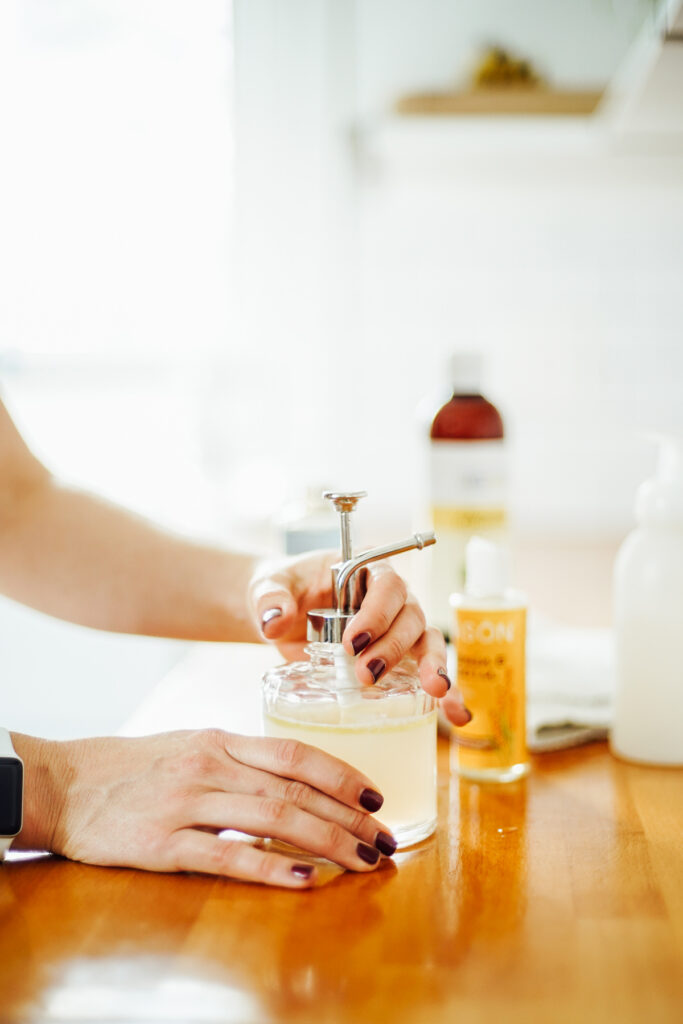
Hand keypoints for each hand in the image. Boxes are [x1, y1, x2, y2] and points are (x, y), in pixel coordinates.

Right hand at [14, 729, 396, 887]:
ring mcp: (186, 803)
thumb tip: (294, 780)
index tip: (377, 798)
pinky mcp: (162, 843)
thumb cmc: (134, 767)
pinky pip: (226, 856)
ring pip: (273, 819)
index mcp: (220, 742)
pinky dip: (270, 869)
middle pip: (295, 791)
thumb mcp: (190, 747)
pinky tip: (305, 880)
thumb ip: (239, 760)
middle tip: (386, 841)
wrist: (66, 784)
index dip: (342, 774)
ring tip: (363, 861)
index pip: (296, 754)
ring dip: (327, 841)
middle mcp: (210, 767)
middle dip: (349, 817)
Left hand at [248, 551, 470, 725]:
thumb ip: (270, 599)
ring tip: (433, 691)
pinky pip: (426, 671)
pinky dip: (445, 693)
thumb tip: (273, 620)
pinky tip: (456, 715)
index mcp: (365, 569)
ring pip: (426, 642)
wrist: (280, 613)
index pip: (386, 584)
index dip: (377, 612)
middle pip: (409, 615)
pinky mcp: (398, 659)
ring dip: (431, 666)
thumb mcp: (269, 588)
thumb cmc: (281, 591)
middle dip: (394, 647)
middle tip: (366, 674)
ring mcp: (398, 628)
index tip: (352, 641)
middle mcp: (390, 598)